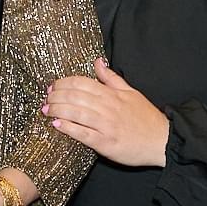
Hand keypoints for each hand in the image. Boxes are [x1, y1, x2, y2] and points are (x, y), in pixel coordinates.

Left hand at [42, 59, 168, 166]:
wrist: (161, 141)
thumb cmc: (145, 117)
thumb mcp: (131, 92)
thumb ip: (111, 78)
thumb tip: (97, 62)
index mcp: (112, 94)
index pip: (81, 82)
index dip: (63, 82)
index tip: (53, 86)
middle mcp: (107, 107)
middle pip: (75, 96)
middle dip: (55, 95)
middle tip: (45, 98)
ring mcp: (106, 125)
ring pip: (76, 112)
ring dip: (57, 109)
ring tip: (45, 110)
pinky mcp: (105, 143)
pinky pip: (83, 133)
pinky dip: (68, 127)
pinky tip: (57, 124)